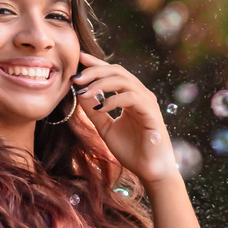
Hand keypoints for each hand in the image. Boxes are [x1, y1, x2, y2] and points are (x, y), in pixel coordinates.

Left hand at [72, 52, 179, 184]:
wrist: (150, 170)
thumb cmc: (131, 150)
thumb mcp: (105, 128)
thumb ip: (94, 111)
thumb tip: (79, 93)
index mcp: (131, 96)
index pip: (113, 73)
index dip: (96, 63)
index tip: (79, 57)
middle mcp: (140, 95)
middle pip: (118, 71)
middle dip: (95, 71)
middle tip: (76, 78)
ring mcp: (147, 102)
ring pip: (124, 80)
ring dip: (101, 83)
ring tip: (84, 92)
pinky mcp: (151, 112)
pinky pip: (131, 98)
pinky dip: (113, 100)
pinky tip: (100, 107)